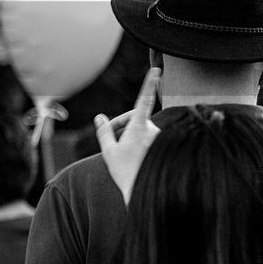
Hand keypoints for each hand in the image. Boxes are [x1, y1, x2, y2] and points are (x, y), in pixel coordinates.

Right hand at [94, 67, 160, 204]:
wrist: (145, 193)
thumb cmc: (125, 172)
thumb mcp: (108, 151)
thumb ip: (104, 132)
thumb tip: (100, 118)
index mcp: (139, 126)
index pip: (144, 99)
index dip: (149, 83)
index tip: (157, 69)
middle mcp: (152, 130)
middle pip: (134, 118)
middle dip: (121, 125)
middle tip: (110, 141)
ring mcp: (159, 139)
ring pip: (141, 130)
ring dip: (130, 137)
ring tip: (122, 156)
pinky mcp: (163, 146)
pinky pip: (148, 140)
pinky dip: (138, 145)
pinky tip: (134, 160)